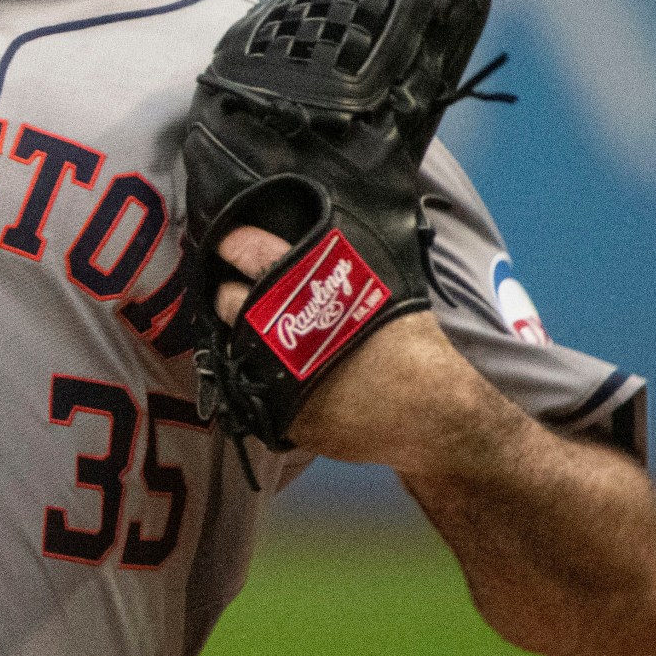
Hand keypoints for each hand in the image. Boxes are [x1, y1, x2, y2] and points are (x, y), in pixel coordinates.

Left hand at [211, 225, 503, 470]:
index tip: (225, 243)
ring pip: (234, 346)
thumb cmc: (413, 345)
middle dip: (230, 296)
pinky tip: (274, 375)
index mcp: (311, 287)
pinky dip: (259, 380)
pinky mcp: (277, 412)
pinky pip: (252, 389)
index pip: (254, 253)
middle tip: (239, 295)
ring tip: (258, 335)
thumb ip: (339, 267)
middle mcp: (283, 326)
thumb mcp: (380, 285)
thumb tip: (320, 248)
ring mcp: (275, 372)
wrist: (430, 412)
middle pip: (230, 301)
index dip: (234, 244)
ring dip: (241, 338)